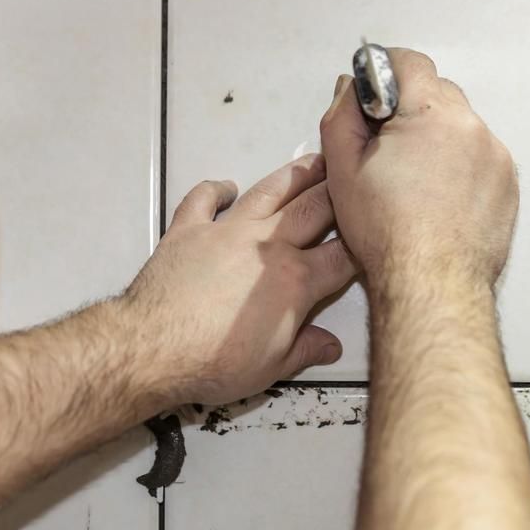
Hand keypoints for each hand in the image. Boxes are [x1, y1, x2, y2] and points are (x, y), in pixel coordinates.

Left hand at [121, 153, 356, 408]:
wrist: (153, 348)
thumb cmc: (215, 362)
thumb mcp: (272, 368)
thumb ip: (306, 350)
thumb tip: (331, 346)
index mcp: (297, 280)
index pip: (344, 255)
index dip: (364, 244)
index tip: (377, 233)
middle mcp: (269, 245)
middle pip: (315, 208)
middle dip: (340, 190)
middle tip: (356, 173)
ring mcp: (228, 231)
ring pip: (270, 191)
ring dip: (295, 174)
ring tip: (315, 160)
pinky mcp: (190, 229)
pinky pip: (205, 198)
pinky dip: (216, 189)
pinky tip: (226, 186)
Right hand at [320, 49, 517, 290]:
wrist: (432, 284)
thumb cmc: (388, 233)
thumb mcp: (343, 169)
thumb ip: (342, 116)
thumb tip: (351, 89)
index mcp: (432, 113)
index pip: (410, 63)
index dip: (385, 73)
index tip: (371, 97)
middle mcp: (472, 127)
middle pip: (437, 92)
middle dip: (411, 108)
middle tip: (386, 146)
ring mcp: (495, 156)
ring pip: (460, 126)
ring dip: (437, 138)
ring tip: (414, 180)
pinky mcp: (507, 184)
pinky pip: (480, 157)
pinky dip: (460, 166)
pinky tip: (438, 197)